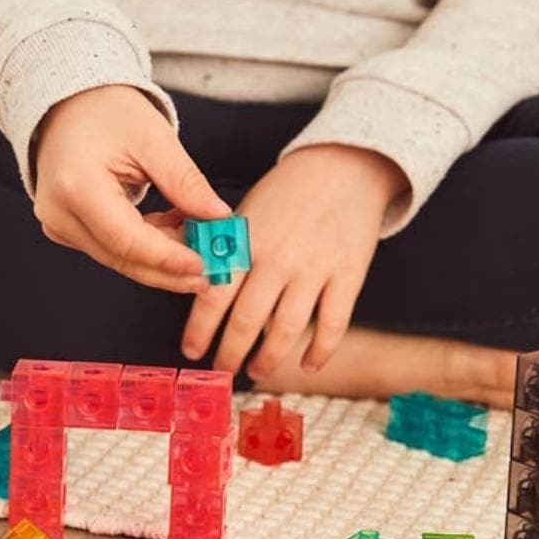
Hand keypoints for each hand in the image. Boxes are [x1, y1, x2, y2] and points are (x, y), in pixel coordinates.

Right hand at [34, 84, 231, 291]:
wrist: (68, 104)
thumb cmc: (107, 111)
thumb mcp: (154, 138)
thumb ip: (185, 182)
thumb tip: (219, 217)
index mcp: (77, 187)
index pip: (127, 240)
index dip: (168, 259)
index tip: (204, 266)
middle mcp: (60, 214)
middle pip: (123, 257)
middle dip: (171, 267)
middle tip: (213, 269)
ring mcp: (59, 225)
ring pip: (120, 258)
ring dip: (162, 255)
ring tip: (198, 236)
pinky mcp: (66, 229)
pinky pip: (112, 248)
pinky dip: (147, 245)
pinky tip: (173, 227)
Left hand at [181, 144, 408, 376]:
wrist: (343, 167)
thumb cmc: (287, 193)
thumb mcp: (246, 212)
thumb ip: (224, 248)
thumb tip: (190, 277)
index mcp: (247, 243)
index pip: (214, 295)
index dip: (200, 329)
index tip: (191, 351)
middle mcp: (278, 260)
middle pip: (247, 322)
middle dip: (230, 353)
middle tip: (222, 370)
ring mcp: (315, 270)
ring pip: (286, 330)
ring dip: (268, 359)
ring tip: (256, 372)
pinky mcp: (348, 276)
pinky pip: (333, 324)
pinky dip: (320, 351)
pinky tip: (308, 365)